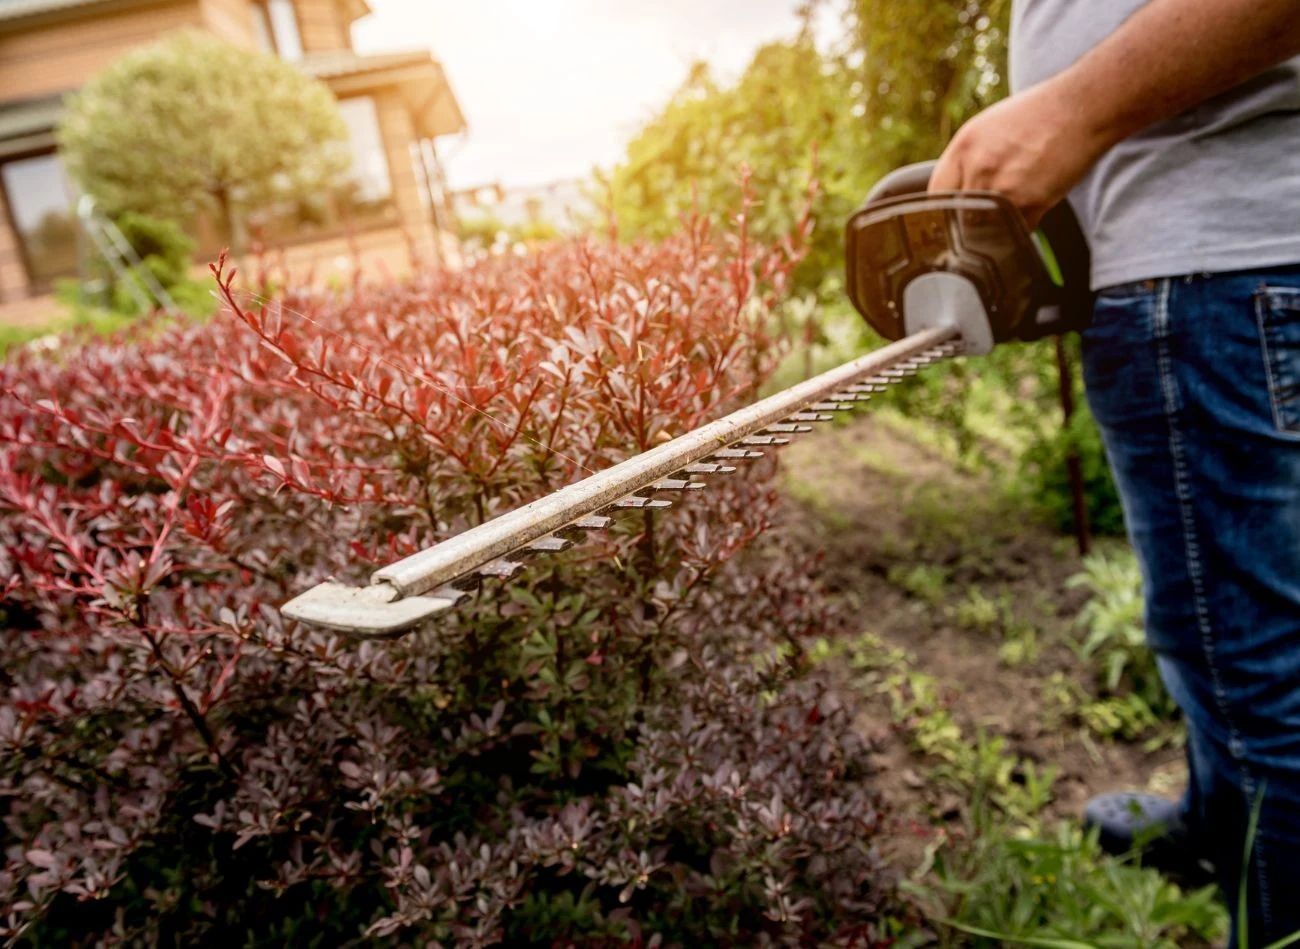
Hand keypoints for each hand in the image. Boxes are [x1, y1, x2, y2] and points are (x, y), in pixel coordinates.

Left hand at [929, 79, 1113, 227]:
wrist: (1081, 107)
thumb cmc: (1036, 116)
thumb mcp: (986, 129)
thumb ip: (965, 162)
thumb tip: (952, 197)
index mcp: (963, 148)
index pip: (935, 195)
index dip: (942, 210)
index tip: (949, 218)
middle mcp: (978, 168)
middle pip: (957, 217)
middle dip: (967, 222)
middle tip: (979, 220)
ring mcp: (1003, 188)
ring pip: (984, 228)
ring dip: (992, 229)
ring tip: (1007, 212)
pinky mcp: (1030, 203)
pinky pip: (1014, 232)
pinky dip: (1019, 229)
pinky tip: (1028, 211)